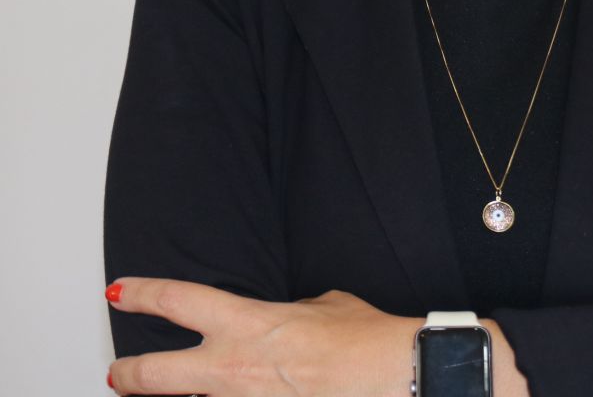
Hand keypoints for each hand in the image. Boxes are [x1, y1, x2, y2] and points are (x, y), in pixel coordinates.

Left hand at [105, 278, 416, 395]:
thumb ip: (291, 313)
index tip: (123, 291)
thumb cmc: (363, 340)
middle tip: (118, 372)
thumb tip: (286, 321)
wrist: (389, 376)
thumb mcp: (322, 307)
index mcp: (248, 323)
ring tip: (166, 394)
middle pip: (154, 375)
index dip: (144, 294)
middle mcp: (232, 368)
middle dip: (128, 373)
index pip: (179, 301)